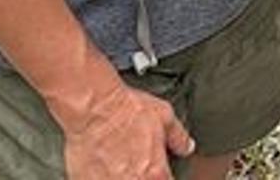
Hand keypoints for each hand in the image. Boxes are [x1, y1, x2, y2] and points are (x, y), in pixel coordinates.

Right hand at [60, 75, 195, 179]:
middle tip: (133, 164)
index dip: (162, 177)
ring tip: (116, 164)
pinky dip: (99, 176)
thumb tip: (186, 147)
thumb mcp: (163, 115)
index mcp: (155, 172)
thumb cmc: (125, 109)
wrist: (93, 106)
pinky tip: (99, 167)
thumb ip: (178, 136)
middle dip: (139, 176)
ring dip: (119, 176)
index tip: (157, 172)